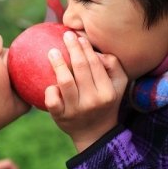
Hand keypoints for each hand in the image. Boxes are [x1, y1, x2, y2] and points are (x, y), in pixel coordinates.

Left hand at [45, 31, 127, 151]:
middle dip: (73, 48)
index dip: (86, 48)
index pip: (95, 64)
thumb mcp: (118, 85)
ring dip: (58, 64)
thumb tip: (96, 51)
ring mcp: (76, 110)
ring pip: (65, 82)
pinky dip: (50, 90)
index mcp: (107, 92)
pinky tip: (48, 81)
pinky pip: (52, 101)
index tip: (79, 37)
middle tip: (66, 35)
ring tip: (52, 51)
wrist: (95, 133)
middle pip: (80, 69)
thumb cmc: (105, 101)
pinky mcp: (61, 117)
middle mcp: (93, 101)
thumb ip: (113, 65)